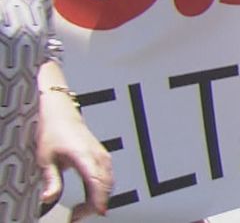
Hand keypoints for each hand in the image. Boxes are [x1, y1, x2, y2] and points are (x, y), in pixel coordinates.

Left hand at [38, 92, 112, 220]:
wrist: (61, 114)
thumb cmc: (53, 132)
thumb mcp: (45, 158)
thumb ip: (51, 180)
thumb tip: (49, 198)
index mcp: (84, 155)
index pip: (97, 181)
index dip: (98, 198)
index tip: (97, 211)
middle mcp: (97, 155)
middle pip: (105, 184)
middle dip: (95, 203)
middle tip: (77, 216)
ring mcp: (102, 155)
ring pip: (109, 181)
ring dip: (98, 197)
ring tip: (80, 209)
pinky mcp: (102, 157)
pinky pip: (107, 176)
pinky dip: (101, 189)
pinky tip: (90, 196)